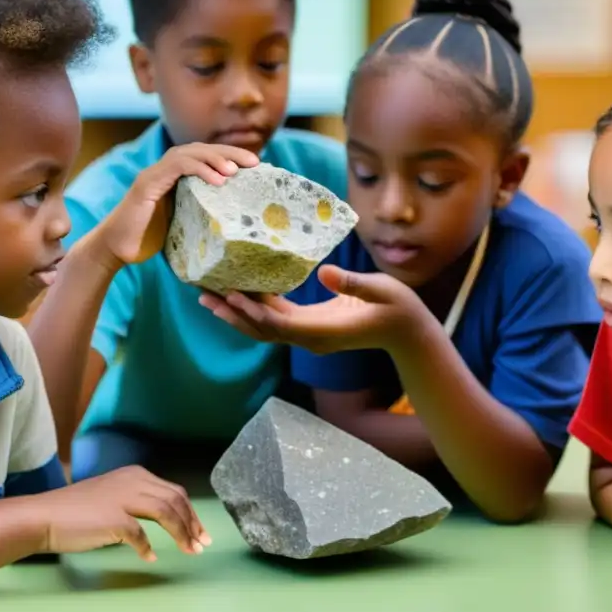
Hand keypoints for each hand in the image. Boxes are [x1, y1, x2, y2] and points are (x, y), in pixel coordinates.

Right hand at [34, 465, 211, 560]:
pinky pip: (141, 535)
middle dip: (192, 523)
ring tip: (189, 551)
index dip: (190, 513)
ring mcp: (123, 498)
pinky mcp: (114, 518)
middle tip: (201, 543)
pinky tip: (150, 557)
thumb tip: (164, 519)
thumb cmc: (76, 510)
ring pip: (165, 512)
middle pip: (175, 499)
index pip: (174, 491)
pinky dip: (148, 548)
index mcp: (135, 474)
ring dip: (181, 534)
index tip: (199, 532)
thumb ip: (137, 500)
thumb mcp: (113, 494)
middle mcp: (133, 481)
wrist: (45, 516)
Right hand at [93, 143, 258, 268]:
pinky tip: (218, 179)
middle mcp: (164, 170)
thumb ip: (201, 218)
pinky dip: (200, 169)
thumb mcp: (183, 226)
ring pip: (190, 153)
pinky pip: (177, 166)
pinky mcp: (147, 184)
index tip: (254, 166)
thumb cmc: (148, 243)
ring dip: (216, 158)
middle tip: (255, 162)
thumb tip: (235, 228)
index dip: (229, 157)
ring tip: (236, 169)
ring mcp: (154, 174)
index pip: (205, 158)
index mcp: (174, 178)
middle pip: (201, 149)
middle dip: (229, 152)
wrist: (114, 250)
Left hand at [199, 264, 425, 353]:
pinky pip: (276, 322)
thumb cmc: (398, 309)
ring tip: (209, 297)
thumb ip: (354, 283)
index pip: (280, 324)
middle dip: (233, 313)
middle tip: (203, 295)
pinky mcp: (311, 328)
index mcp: (323, 331)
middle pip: (262, 329)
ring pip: (265, 329)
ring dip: (237, 314)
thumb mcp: (381, 291)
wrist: (408, 333)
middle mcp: (310, 338)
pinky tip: (240, 294)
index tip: (231, 295)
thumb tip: (326, 273)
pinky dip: (255, 310)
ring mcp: (309, 336)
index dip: (254, 311)